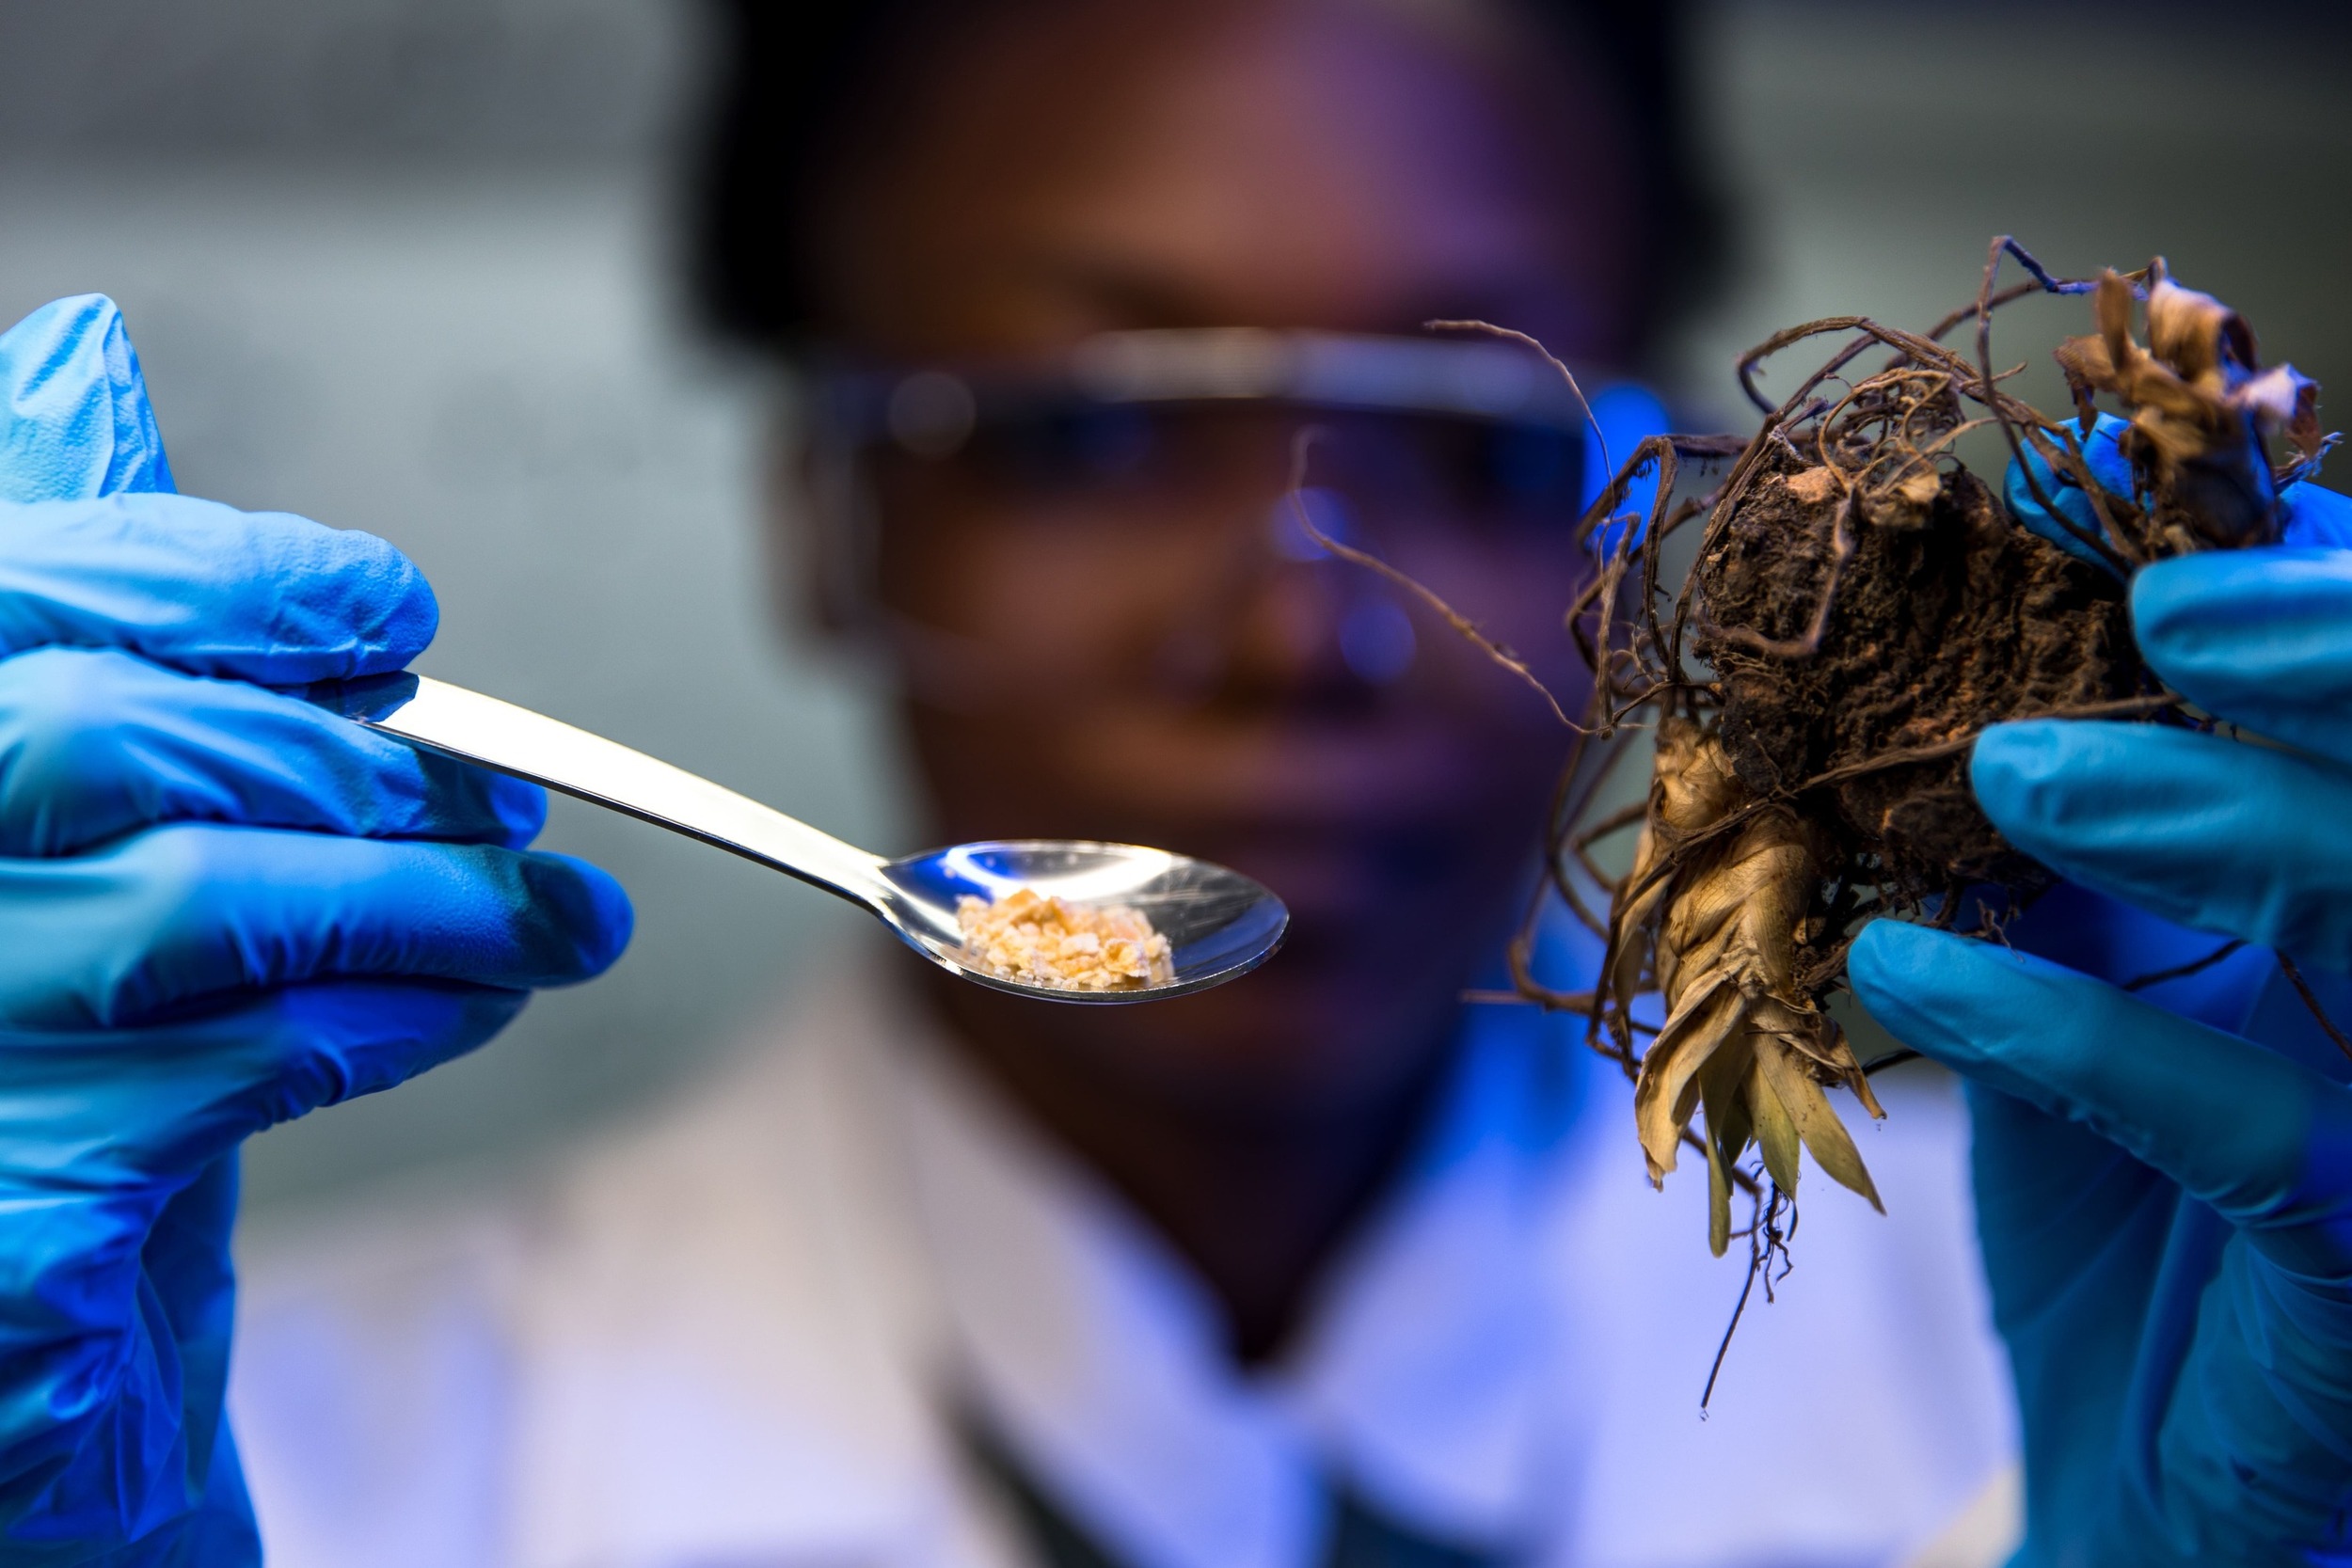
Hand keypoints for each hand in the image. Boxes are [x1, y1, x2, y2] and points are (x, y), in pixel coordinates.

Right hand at [0, 296, 629, 1562]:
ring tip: (547, 921)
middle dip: (362, 764)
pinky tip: (460, 1006)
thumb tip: (82, 362)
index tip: (392, 616)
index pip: (23, 584)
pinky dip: (391, 1018)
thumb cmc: (54, 1031)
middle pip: (112, 741)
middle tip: (516, 816)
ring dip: (422, 901)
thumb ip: (75, 600)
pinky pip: (231, 1063)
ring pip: (193, 902)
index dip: (229, 581)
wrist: (22, 1313)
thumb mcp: (56, 806)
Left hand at [1850, 474, 2351, 1564]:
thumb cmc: (2130, 1193)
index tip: (2144, 489)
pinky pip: (2263, 1142)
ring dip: (2215, 821)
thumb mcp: (2087, 965)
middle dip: (2343, 659)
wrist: (2133, 1454)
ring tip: (2011, 764)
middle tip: (2163, 595)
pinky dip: (2079, 1039)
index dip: (2323, 584)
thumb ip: (2072, 806)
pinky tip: (1915, 975)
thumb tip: (1977, 600)